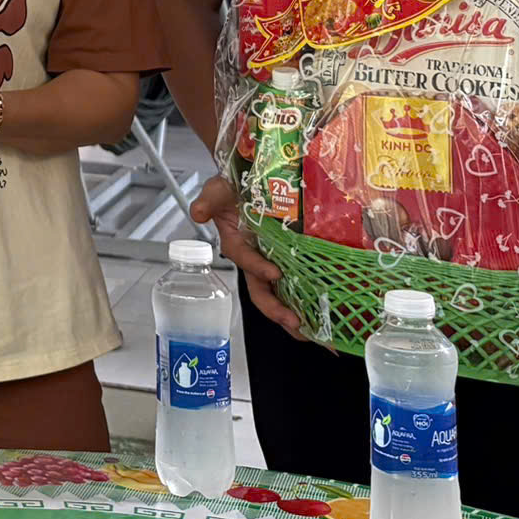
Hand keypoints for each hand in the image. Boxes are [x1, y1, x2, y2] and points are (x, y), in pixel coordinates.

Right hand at [189, 176, 300, 335]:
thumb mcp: (217, 192)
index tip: (274, 273)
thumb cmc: (231, 191)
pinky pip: (294, 287)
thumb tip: (197, 213)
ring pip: (278, 296)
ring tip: (311, 333)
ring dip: (291, 316)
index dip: (258, 267)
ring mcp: (270, 264)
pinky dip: (305, 303)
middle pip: (260, 291)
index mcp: (236, 246)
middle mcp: (254, 260)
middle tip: (294, 322)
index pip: (245, 260)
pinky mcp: (286, 263)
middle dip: (276, 309)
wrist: (247, 185)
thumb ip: (208, 202)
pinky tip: (320, 317)